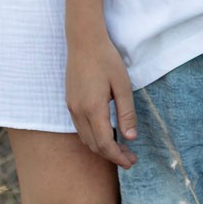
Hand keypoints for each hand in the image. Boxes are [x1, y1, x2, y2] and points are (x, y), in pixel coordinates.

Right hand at [66, 29, 137, 167]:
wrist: (84, 41)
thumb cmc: (106, 59)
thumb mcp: (123, 85)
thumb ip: (127, 113)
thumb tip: (131, 138)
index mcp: (93, 108)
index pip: (104, 144)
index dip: (118, 157)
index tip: (131, 162)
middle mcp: (78, 111)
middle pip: (94, 145)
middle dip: (112, 156)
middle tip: (130, 159)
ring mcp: (71, 107)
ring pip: (86, 139)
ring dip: (102, 148)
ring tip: (121, 149)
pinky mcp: (70, 103)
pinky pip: (81, 128)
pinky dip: (94, 137)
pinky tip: (107, 133)